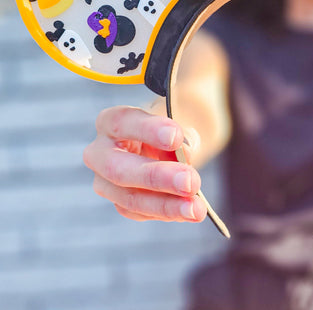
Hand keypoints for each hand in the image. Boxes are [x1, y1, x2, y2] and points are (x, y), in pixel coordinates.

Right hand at [83, 106, 206, 221]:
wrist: (169, 141)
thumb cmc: (169, 124)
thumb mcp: (177, 117)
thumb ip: (178, 131)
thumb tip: (184, 156)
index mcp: (111, 121)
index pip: (122, 122)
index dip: (149, 130)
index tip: (176, 137)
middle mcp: (100, 152)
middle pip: (118, 168)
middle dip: (157, 176)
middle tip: (190, 182)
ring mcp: (106, 182)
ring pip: (130, 198)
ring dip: (166, 205)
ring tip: (195, 208)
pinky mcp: (120, 202)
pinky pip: (141, 213)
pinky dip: (167, 213)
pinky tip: (189, 211)